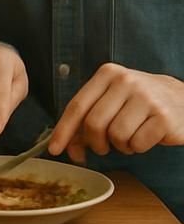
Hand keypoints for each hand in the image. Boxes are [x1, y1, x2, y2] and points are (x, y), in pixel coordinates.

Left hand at [50, 63, 183, 162]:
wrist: (183, 99)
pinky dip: (138, 147)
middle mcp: (126, 81)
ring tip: (130, 136)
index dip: (63, 131)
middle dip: (94, 143)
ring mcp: (146, 97)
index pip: (77, 106)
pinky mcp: (163, 116)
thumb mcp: (112, 101)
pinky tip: (146, 137)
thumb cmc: (140, 103)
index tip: (54, 149)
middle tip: (102, 147)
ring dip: (120, 145)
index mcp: (107, 74)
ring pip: (116, 136)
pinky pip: (137, 143)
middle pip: (93, 124)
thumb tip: (65, 148)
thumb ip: (86, 120)